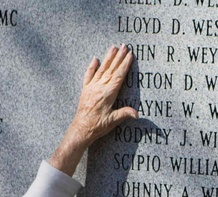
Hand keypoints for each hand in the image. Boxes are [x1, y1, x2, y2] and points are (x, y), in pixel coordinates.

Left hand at [49, 45, 137, 175]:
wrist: (80, 129)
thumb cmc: (97, 126)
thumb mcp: (112, 121)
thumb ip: (124, 114)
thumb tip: (137, 113)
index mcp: (108, 93)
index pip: (119, 75)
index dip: (125, 64)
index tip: (130, 55)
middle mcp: (100, 87)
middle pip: (111, 69)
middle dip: (119, 57)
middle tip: (125, 46)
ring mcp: (91, 87)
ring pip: (101, 69)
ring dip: (108, 58)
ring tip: (113, 47)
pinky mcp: (85, 90)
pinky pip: (88, 76)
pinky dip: (92, 67)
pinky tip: (95, 59)